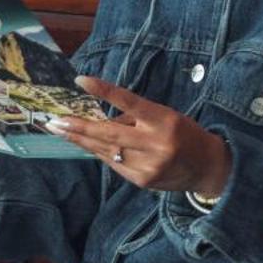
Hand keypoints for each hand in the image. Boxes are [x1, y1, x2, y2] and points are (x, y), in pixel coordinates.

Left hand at [46, 74, 230, 195]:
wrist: (207, 167)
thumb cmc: (183, 134)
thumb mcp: (165, 116)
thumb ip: (135, 117)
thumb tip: (100, 117)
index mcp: (162, 120)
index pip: (129, 102)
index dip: (104, 91)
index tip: (81, 81)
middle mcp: (155, 143)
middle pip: (109, 133)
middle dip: (78, 126)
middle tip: (55, 120)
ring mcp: (147, 165)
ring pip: (106, 150)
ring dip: (81, 140)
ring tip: (60, 130)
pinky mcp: (141, 180)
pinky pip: (113, 164)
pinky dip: (98, 152)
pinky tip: (83, 144)